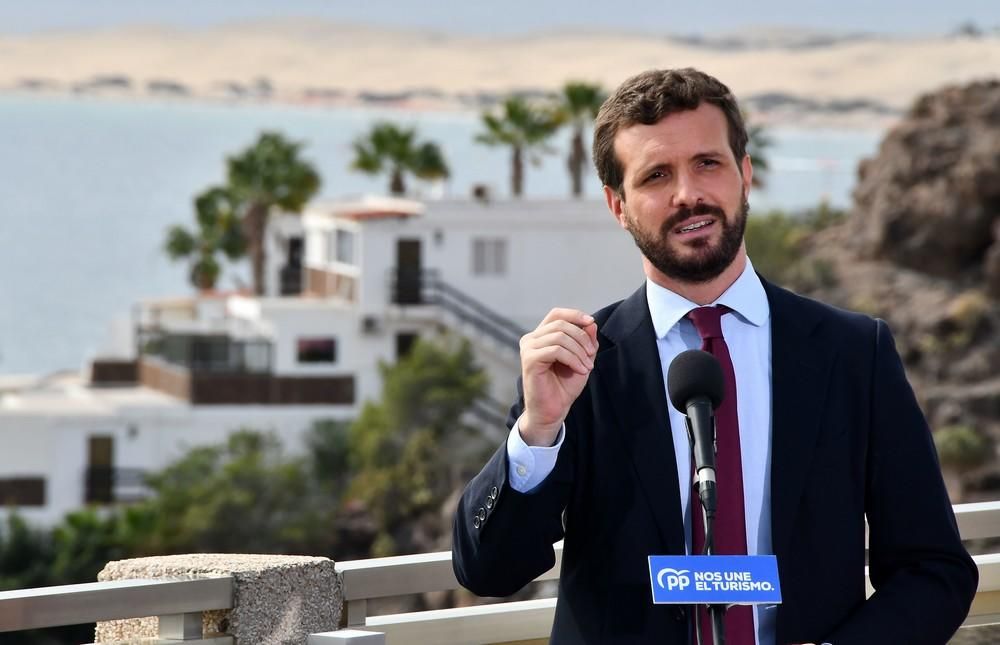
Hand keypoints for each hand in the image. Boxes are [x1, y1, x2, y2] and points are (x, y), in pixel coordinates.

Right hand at [518, 308, 597, 445]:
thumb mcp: (582, 360)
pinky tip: (580, 370)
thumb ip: (586, 342)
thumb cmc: (564, 387)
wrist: (553, 411)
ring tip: (587, 366)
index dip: (574, 314)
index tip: (591, 322)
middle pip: (561, 324)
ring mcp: (528, 348)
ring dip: (579, 351)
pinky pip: (556, 350)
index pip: (556, 314)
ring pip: (560, 336)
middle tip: (592, 355)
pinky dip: (573, 359)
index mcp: (541, 336)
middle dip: (581, 337)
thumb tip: (591, 323)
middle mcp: (531, 339)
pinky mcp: (529, 360)